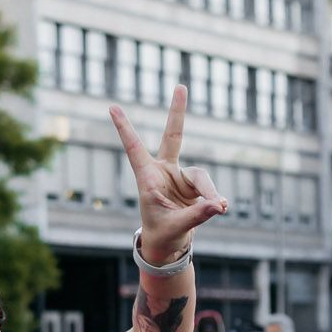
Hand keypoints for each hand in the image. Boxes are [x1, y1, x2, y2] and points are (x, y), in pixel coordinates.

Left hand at [109, 86, 226, 263]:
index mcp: (147, 178)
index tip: (111, 107)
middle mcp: (164, 172)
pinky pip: (209, 189)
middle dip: (177, 113)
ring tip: (219, 207)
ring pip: (201, 176)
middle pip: (173, 137)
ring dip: (209, 192)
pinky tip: (221, 208)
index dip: (125, 129)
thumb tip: (219, 204)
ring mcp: (180, 177)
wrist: (169, 245)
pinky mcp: (195, 186)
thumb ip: (197, 214)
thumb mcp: (176, 226)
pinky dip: (215, 199)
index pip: (134, 149)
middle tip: (180, 86)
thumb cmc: (162, 234)